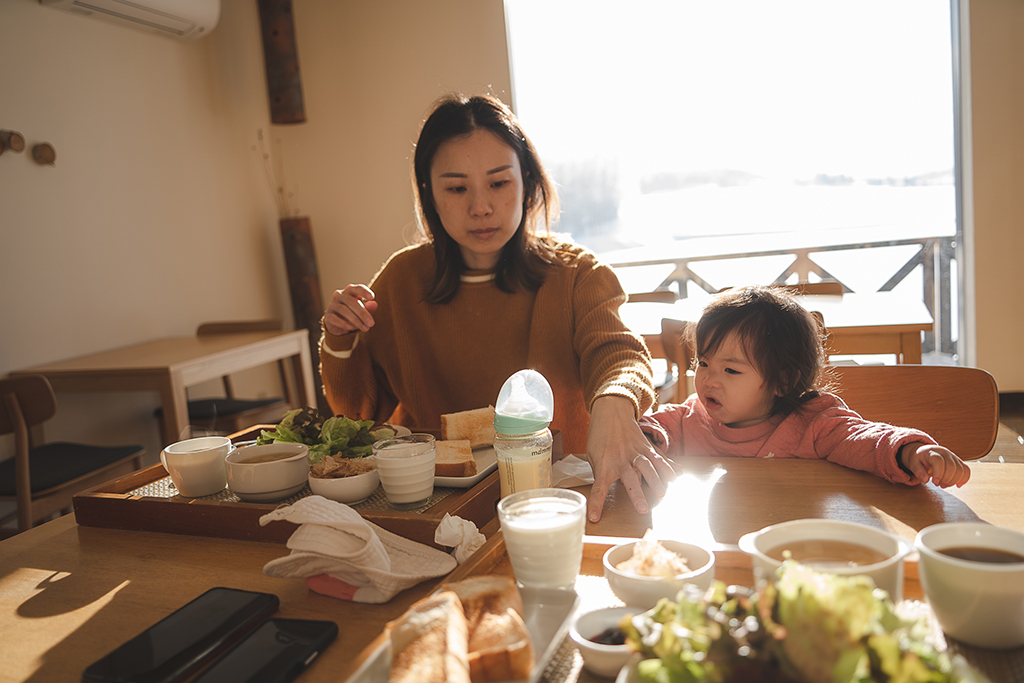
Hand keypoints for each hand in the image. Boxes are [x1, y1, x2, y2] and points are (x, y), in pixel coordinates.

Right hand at [324, 285, 377, 333]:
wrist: (340, 326)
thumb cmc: (354, 314)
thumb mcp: (364, 311)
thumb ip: (369, 308)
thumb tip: (374, 304)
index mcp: (350, 292)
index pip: (356, 288)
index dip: (364, 291)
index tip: (372, 297)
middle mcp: (339, 296)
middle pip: (350, 301)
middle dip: (362, 313)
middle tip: (371, 323)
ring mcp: (332, 305)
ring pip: (343, 310)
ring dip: (355, 320)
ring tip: (365, 328)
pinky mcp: (327, 316)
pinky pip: (334, 318)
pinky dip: (343, 323)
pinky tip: (350, 328)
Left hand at [585, 396, 675, 522]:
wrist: (610, 411)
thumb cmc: (599, 438)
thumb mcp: (592, 456)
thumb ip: (601, 474)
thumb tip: (605, 491)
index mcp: (604, 465)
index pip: (598, 488)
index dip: (596, 504)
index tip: (593, 517)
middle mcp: (621, 459)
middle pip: (629, 478)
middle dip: (636, 494)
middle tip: (642, 509)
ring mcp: (635, 452)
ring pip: (647, 467)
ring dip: (655, 481)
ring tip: (662, 493)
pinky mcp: (645, 447)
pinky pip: (657, 458)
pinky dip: (667, 467)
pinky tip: (676, 476)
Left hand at [899, 442, 970, 487]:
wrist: (925, 452)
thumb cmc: (919, 459)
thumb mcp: (913, 464)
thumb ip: (918, 471)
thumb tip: (925, 480)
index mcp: (932, 452)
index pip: (939, 461)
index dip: (938, 473)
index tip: (934, 482)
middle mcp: (945, 453)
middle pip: (952, 466)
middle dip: (946, 479)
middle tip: (937, 484)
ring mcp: (953, 457)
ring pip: (961, 469)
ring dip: (953, 481)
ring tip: (944, 485)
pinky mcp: (959, 462)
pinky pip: (966, 470)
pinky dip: (964, 479)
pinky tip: (958, 485)